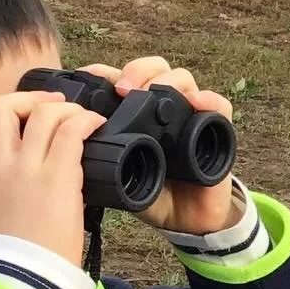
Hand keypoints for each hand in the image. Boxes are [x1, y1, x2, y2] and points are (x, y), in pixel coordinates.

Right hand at [0, 90, 106, 264]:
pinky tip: (96, 126)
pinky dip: (86, 120)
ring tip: (82, 117)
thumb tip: (41, 161)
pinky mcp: (59, 175)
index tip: (25, 119)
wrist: (32, 273)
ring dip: (66, 108)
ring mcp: (29, 167)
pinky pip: (72, 131)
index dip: (3, 114)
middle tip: (52, 106)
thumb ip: (13, 179)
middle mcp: (3, 164)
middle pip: (1, 106)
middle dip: (29, 98)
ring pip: (42, 112)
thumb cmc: (24, 248)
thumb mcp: (4, 206)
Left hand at [81, 57, 239, 234]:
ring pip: (182, 79)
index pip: (122, 78)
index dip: (104, 72)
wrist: (188, 220)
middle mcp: (164, 109)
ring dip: (167, 80)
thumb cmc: (156, 195)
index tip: (87, 78)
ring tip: (154, 94)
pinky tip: (197, 102)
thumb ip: (101, 162)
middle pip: (153, 69)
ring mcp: (190, 116)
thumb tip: (71, 150)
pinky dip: (209, 100)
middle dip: (137, 70)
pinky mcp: (216, 130)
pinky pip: (218, 106)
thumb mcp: (120, 178)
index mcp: (137, 115)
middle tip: (123, 89)